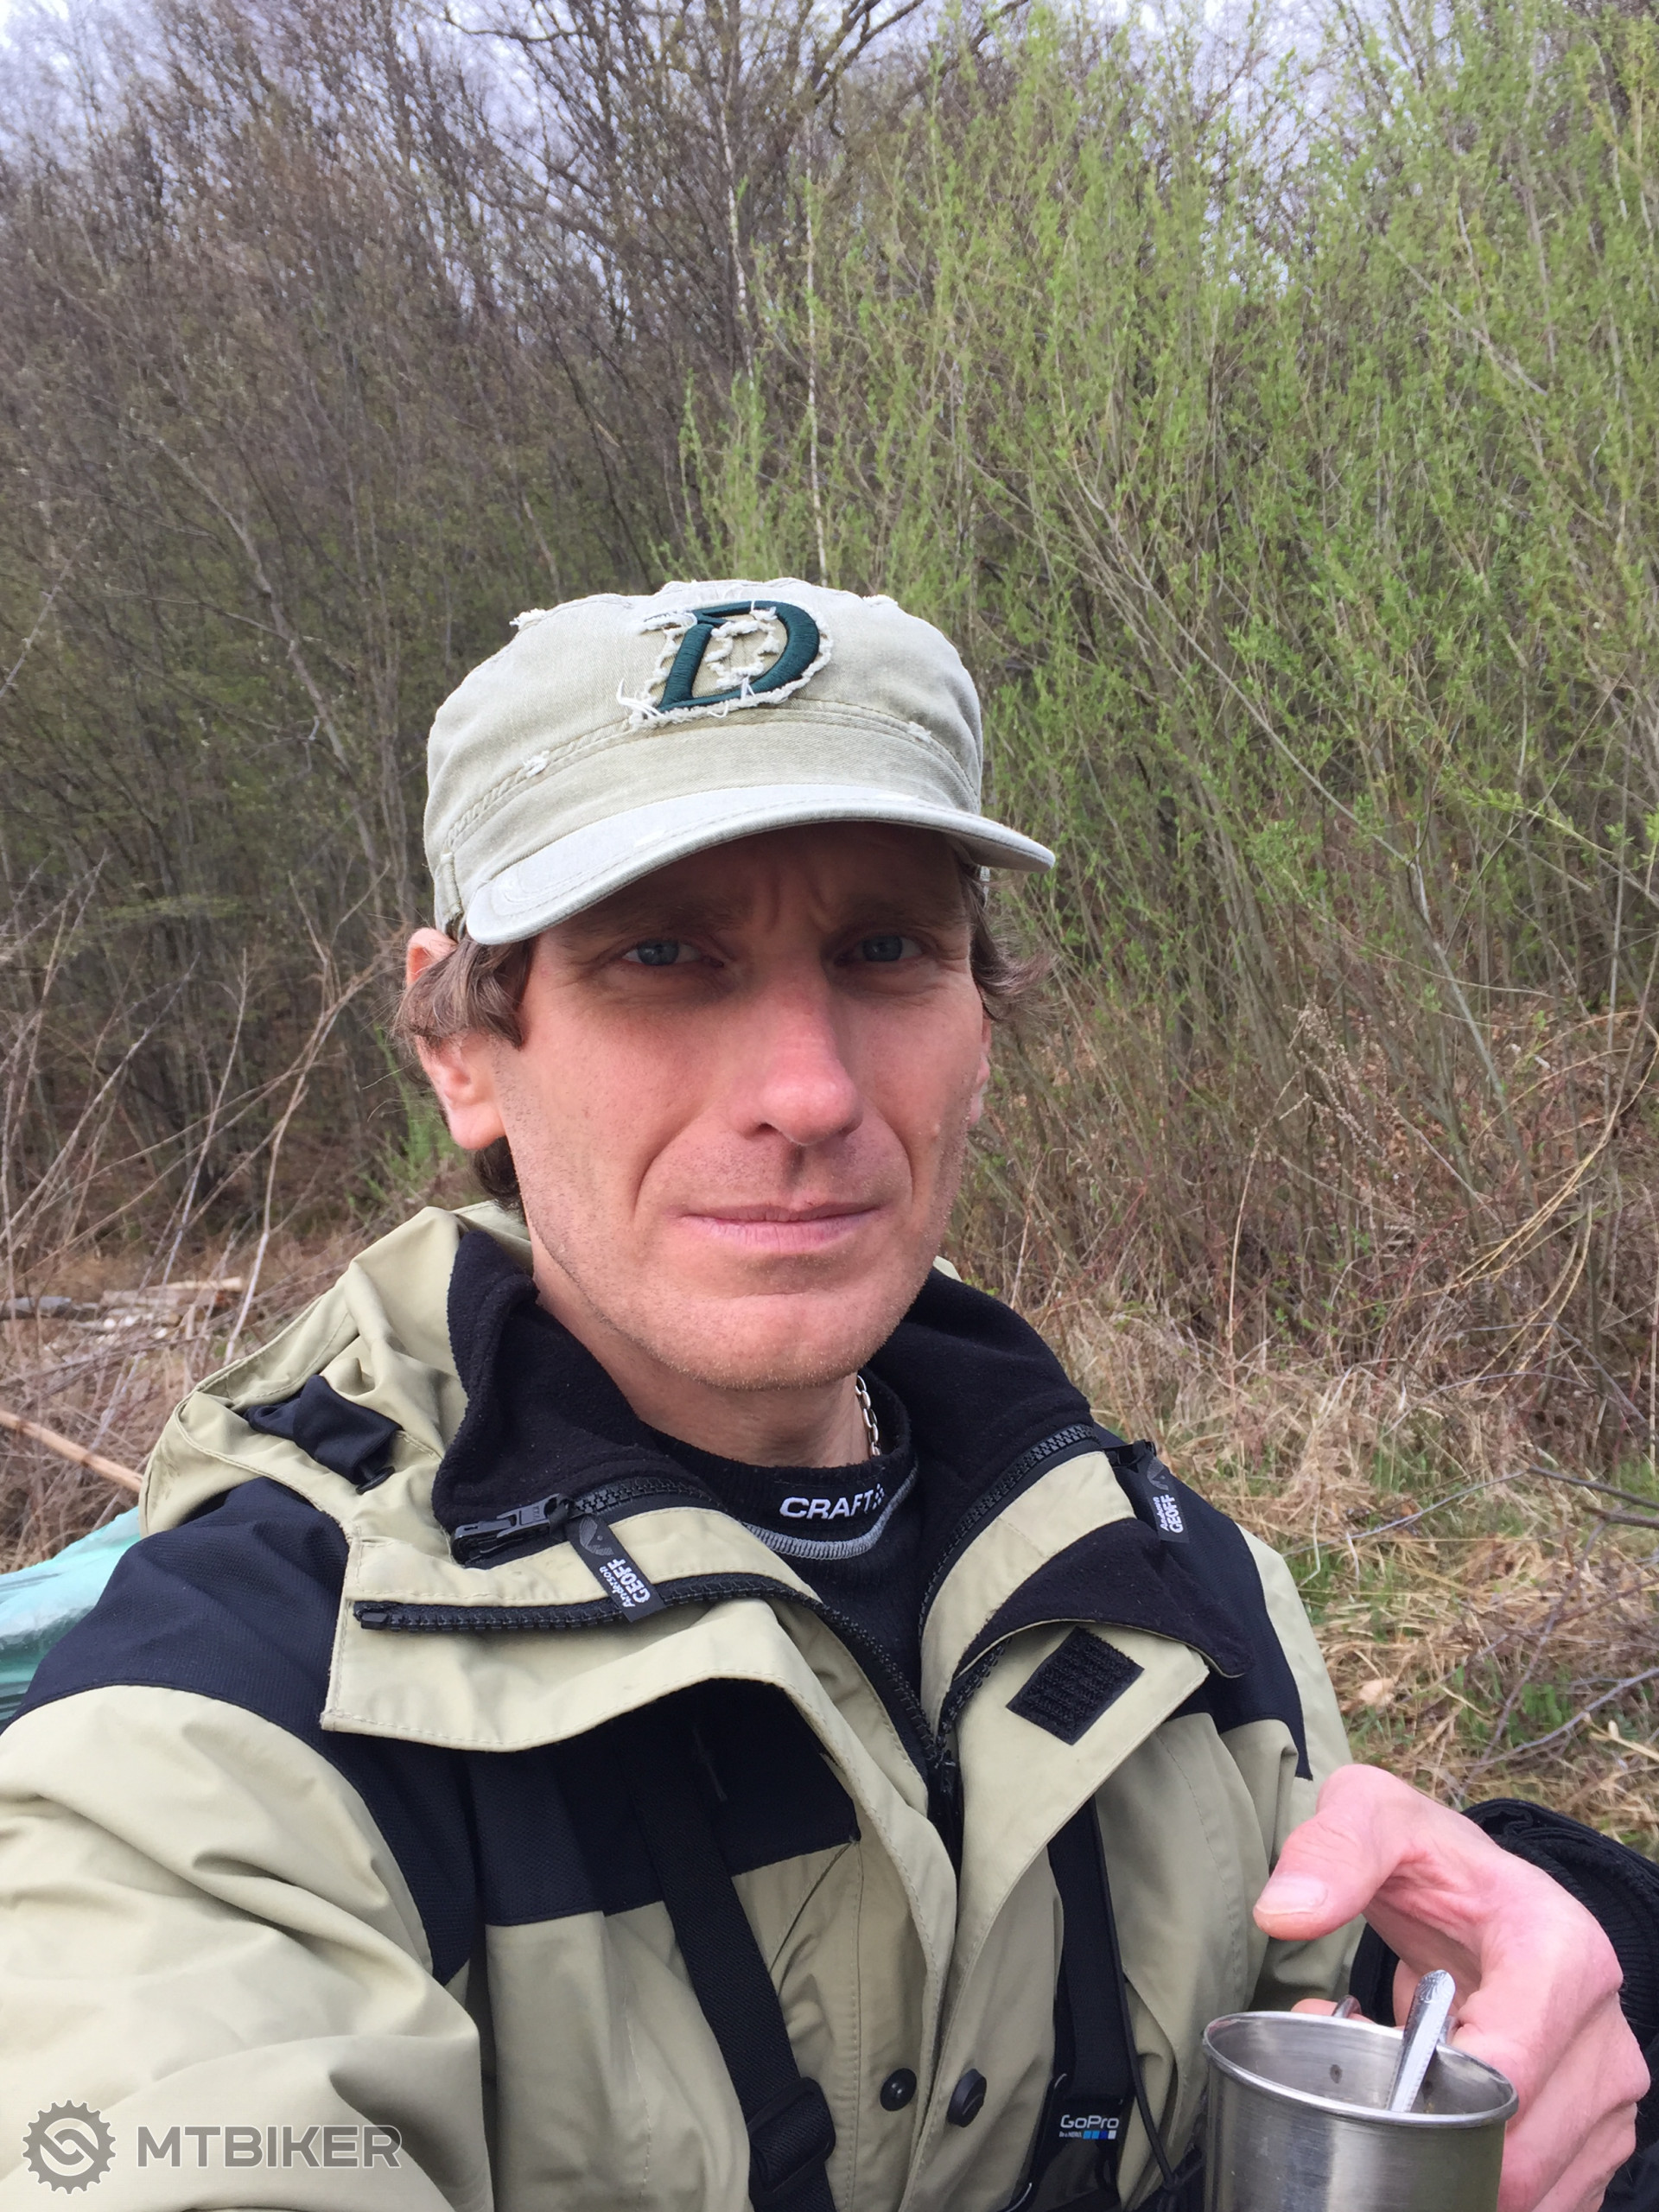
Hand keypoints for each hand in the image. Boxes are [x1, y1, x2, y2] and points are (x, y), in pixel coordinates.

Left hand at [1254, 1764, 1647, 2211]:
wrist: (1477, 1892)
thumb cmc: (1428, 1860)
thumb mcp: (1373, 1815)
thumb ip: (1331, 1849)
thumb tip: (1284, 1913)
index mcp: (1563, 1951)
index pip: (1509, 2069)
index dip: (1433, 2095)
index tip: (1376, 2077)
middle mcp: (1603, 2031)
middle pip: (1523, 2150)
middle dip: (1432, 2141)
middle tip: (1373, 2093)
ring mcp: (1606, 2093)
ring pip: (1537, 2192)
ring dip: (1455, 2167)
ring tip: (1405, 2101)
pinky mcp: (1594, 2138)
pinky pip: (1545, 2202)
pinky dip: (1478, 2182)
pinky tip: (1440, 2128)